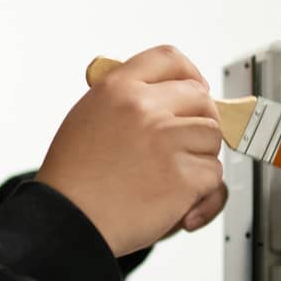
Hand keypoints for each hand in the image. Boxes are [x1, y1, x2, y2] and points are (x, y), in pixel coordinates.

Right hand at [36, 45, 224, 255]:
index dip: (190, 73)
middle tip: (187, 143)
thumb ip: (124, 100)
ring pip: (211, 137)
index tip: (196, 88)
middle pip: (200, 98)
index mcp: (118, 89)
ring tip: (170, 176)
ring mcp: (166, 141)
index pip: (169, 59)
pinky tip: (175, 202)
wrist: (68, 221)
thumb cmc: (73, 179)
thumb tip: (163, 94)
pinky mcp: (183, 176)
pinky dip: (201, 193)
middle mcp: (143, 108)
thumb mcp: (87, 118)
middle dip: (199, 120)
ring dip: (199, 159)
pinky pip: (212, 175)